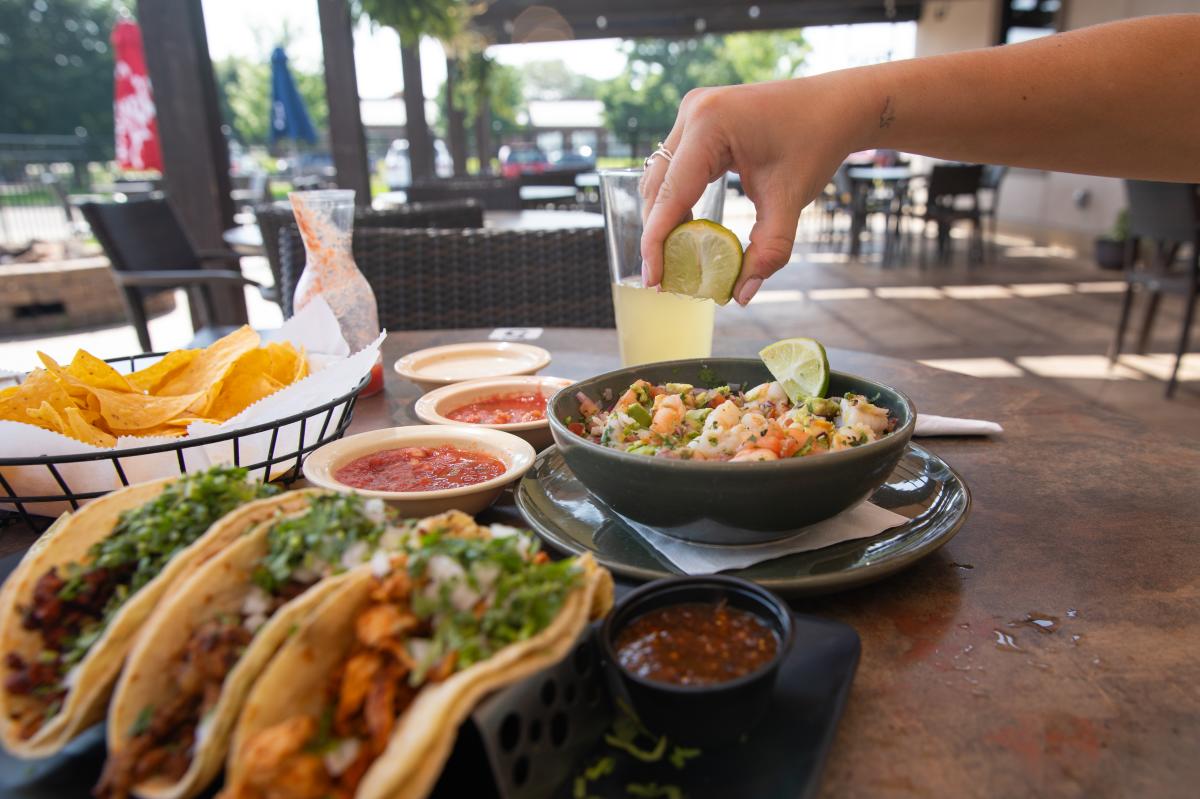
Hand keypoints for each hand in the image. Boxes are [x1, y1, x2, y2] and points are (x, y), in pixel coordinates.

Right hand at [639, 77, 865, 303]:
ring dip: (665, 217)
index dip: (657, 242)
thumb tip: (742, 295)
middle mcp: (692, 112)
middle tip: (666, 277)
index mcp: (709, 124)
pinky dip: (677, 199)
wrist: (835, 106)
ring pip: (661, 177)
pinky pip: (675, 167)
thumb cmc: (816, 144)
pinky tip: (689, 229)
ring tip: (676, 258)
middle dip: (659, 234)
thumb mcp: (789, 200)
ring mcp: (692, 111)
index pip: (671, 194)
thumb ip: (768, 251)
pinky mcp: (698, 119)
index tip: (653, 281)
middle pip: (657, 186)